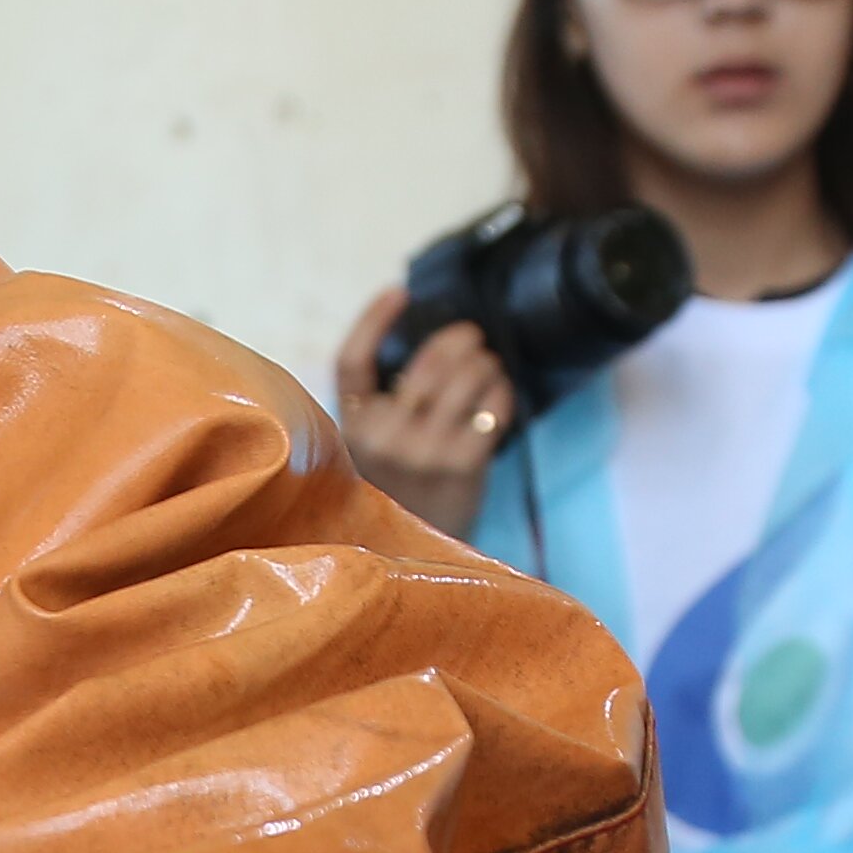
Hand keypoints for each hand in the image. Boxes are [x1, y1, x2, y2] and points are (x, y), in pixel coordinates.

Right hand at [333, 291, 518, 542]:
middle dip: (457, 341)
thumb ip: (381, 410)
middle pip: (426, 362)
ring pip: (463, 379)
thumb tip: (427, 351)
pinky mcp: (463, 463)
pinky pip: (491, 406)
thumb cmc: (397, 496)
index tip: (399, 292)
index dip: (374, 320)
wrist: (414, 561)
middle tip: (472, 337)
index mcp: (351, 427)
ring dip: (483, 363)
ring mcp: (424, 449)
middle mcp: (383, 435)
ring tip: (488, 363)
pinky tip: (501, 388)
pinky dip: (501, 390)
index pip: (353, 360)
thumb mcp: (369, 453)